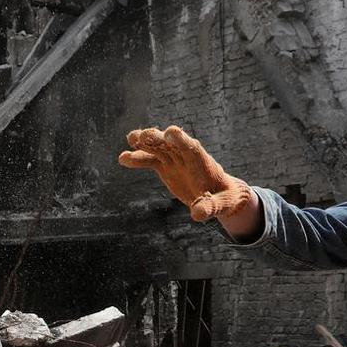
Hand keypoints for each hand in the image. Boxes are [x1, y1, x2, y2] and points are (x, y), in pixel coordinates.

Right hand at [118, 125, 252, 221]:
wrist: (218, 195)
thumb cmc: (223, 199)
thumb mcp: (220, 205)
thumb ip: (209, 207)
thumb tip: (196, 214)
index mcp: (202, 162)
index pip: (191, 148)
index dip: (181, 140)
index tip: (171, 132)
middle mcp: (186, 156)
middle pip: (171, 144)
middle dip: (158, 139)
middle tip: (144, 135)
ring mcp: (174, 159)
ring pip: (157, 148)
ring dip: (144, 142)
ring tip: (131, 138)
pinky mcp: (165, 166)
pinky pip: (150, 160)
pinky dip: (137, 159)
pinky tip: (122, 158)